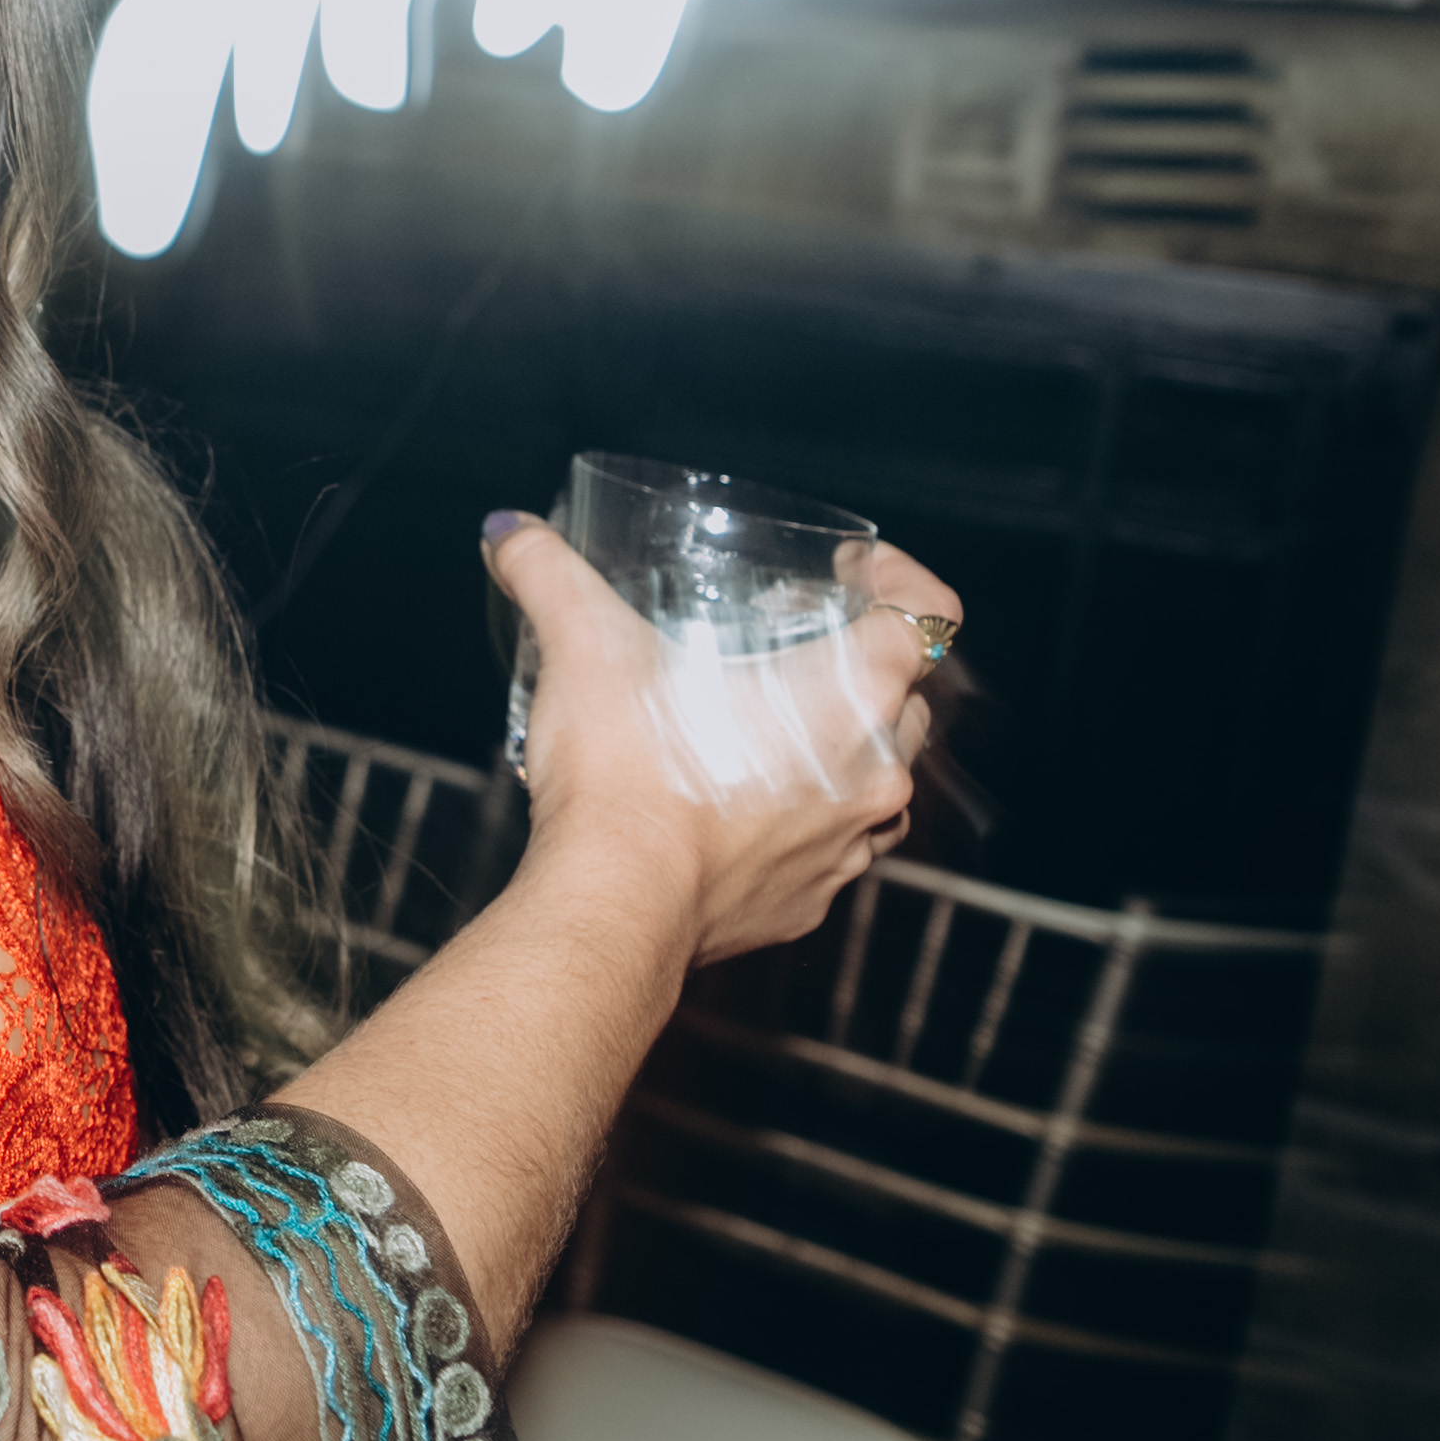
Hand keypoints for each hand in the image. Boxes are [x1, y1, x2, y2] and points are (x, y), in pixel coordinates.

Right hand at [481, 518, 953, 968]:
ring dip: (840, 748)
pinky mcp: (813, 900)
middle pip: (908, 695)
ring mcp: (850, 843)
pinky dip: (802, 822)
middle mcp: (875, 769)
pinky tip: (740, 807)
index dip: (900, 577)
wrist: (614, 906)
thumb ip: (549, 575)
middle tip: (790, 646)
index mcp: (853, 691)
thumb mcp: (584, 646)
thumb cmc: (626, 772)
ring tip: (767, 730)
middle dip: (860, 663)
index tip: (852, 573)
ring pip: (880, 778)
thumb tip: (510, 534)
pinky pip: (831, 849)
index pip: (929, 610)